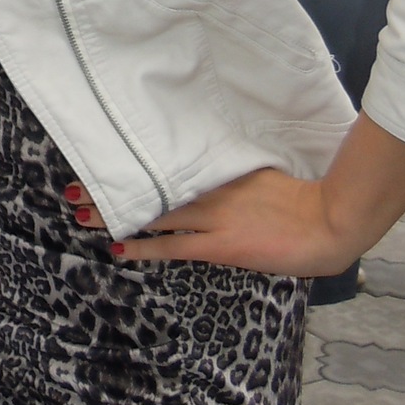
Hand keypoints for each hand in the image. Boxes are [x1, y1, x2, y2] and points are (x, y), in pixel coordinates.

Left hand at [67, 169, 349, 276]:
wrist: (328, 222)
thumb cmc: (305, 202)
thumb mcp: (265, 178)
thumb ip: (237, 176)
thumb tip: (215, 175)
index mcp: (223, 171)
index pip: (170, 165)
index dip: (136, 165)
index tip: (108, 156)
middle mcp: (211, 190)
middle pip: (151, 185)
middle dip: (112, 186)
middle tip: (76, 184)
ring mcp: (213, 217)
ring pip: (152, 212)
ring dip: (115, 213)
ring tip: (81, 212)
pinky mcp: (219, 245)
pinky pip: (171, 246)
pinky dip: (142, 247)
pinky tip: (118, 248)